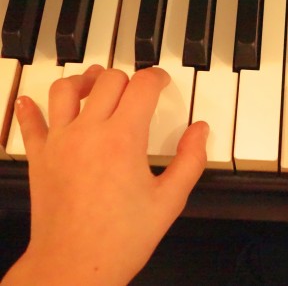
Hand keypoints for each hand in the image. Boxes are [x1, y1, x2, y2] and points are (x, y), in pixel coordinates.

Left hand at [2, 65, 207, 285]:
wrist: (75, 266)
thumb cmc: (122, 238)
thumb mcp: (170, 200)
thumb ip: (191, 160)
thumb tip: (200, 131)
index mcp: (123, 139)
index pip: (142, 85)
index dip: (157, 77)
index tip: (161, 82)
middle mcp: (89, 132)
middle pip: (108, 81)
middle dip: (128, 79)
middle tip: (138, 90)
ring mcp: (59, 143)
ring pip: (66, 90)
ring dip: (84, 81)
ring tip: (96, 84)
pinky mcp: (39, 158)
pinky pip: (30, 124)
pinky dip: (30, 109)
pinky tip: (31, 102)